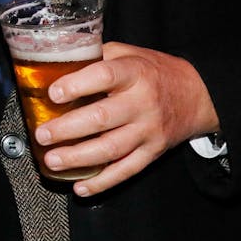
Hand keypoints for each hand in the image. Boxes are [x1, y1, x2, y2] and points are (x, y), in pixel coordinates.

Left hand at [34, 41, 220, 197]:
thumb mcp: (129, 53)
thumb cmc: (154, 72)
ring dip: (78, 158)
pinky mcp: (153, 152)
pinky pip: (126, 171)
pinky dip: (102, 182)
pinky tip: (80, 187)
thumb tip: (56, 61)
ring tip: (52, 160)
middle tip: (42, 135)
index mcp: (135, 72)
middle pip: (102, 118)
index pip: (104, 76)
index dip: (77, 85)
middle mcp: (142, 103)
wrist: (198, 95)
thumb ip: (97, 56)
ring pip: (111, 149)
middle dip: (67, 129)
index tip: (53, 94)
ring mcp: (148, 131)